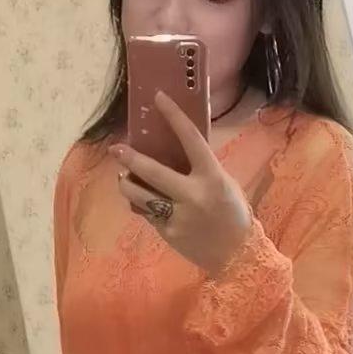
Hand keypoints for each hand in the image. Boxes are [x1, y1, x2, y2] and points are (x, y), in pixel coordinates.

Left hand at [112, 89, 254, 276]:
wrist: (237, 255)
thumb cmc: (234, 214)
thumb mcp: (224, 184)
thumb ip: (201, 168)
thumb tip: (174, 149)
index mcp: (212, 176)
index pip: (190, 138)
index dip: (173, 116)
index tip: (158, 98)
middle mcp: (193, 195)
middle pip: (153, 171)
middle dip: (130, 158)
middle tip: (115, 148)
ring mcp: (178, 216)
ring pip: (141, 196)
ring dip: (127, 184)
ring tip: (122, 177)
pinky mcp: (168, 233)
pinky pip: (148, 214)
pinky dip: (141, 204)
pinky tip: (138, 199)